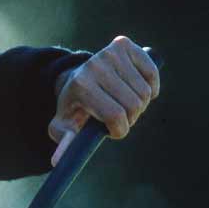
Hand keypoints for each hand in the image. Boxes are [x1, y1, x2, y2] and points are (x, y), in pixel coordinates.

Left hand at [49, 35, 159, 158]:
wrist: (76, 76)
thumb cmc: (75, 105)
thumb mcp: (65, 125)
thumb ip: (65, 142)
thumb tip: (56, 162)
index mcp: (81, 86)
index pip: (116, 116)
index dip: (119, 129)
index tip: (113, 130)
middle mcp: (94, 65)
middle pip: (134, 105)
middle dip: (130, 117)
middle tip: (118, 114)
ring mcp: (110, 53)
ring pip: (145, 92)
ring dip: (140, 103)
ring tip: (123, 100)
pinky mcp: (125, 45)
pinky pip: (152, 74)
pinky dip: (151, 86)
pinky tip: (137, 86)